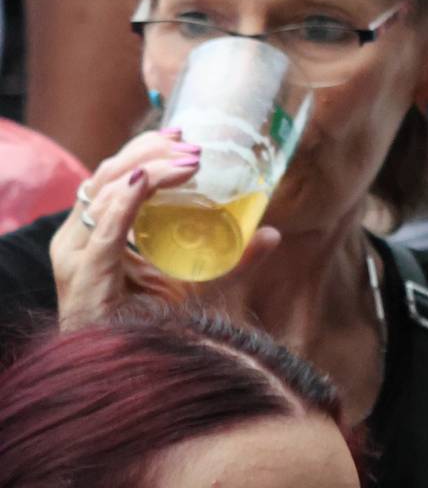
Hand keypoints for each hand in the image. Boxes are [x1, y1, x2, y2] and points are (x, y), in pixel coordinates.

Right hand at [47, 129, 276, 325]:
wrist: (129, 371)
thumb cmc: (152, 326)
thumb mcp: (195, 283)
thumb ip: (231, 259)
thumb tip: (272, 234)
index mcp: (95, 234)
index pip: (115, 177)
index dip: (145, 150)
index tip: (183, 134)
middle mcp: (77, 240)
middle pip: (108, 175)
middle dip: (150, 151)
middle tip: (192, 144)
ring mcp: (76, 256)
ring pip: (106, 191)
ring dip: (150, 168)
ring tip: (190, 161)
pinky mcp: (84, 275)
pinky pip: (103, 229)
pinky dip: (127, 201)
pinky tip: (148, 180)